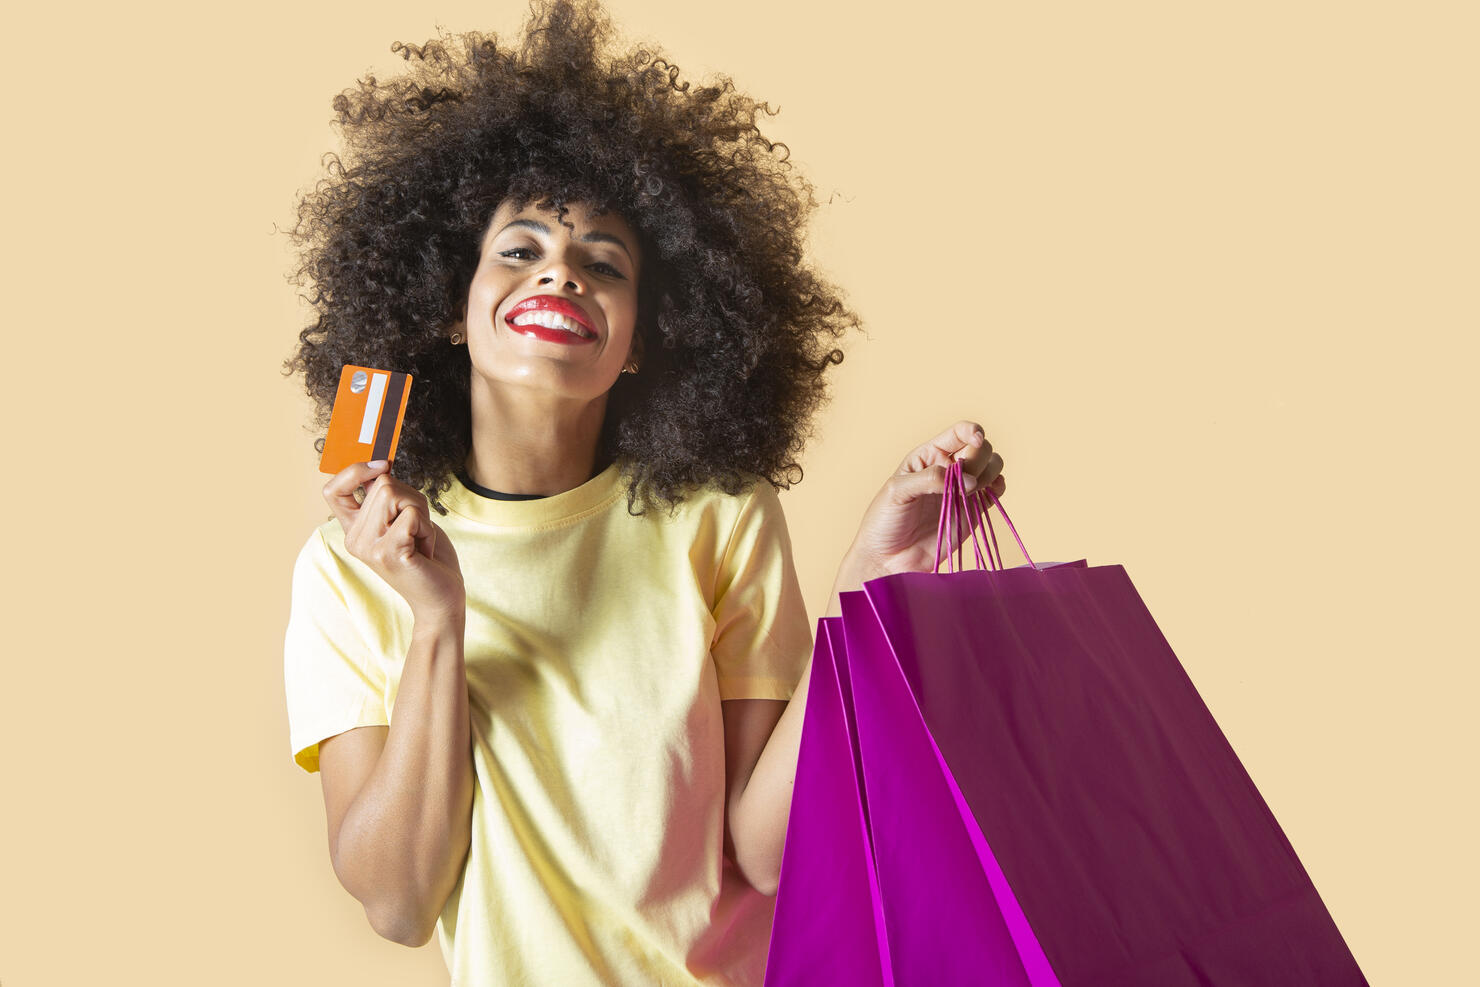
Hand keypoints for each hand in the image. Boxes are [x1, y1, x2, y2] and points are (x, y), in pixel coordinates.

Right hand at [322, 461, 465, 624]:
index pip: (332, 490)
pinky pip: (411, 514)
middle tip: (418, 529)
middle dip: (413, 499)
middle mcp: (355, 539)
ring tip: (420, 540)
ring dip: (421, 513)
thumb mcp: (403, 520)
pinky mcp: (388, 553)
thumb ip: (389, 498)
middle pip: (382, 484)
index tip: (381, 465)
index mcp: (354, 530)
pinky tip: (424, 550)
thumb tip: (382, 464)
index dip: (353, 471)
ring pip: (395, 494)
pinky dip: (426, 527)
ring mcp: (369, 547)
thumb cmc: (426, 557)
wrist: (439, 598)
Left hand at [844, 420, 1005, 580]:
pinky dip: (999, 487)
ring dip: (989, 473)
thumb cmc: (885, 520)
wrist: (889, 558)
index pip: (959, 432)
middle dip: (979, 459)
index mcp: (929, 455)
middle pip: (981, 448)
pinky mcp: (973, 510)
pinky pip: (996, 490)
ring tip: (970, 491)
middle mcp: (949, 468)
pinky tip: (990, 492)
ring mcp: (963, 489)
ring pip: (993, 466)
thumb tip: (970, 480)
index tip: (976, 441)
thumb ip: (930, 479)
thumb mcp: (897, 491)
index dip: (973, 431)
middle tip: (962, 482)